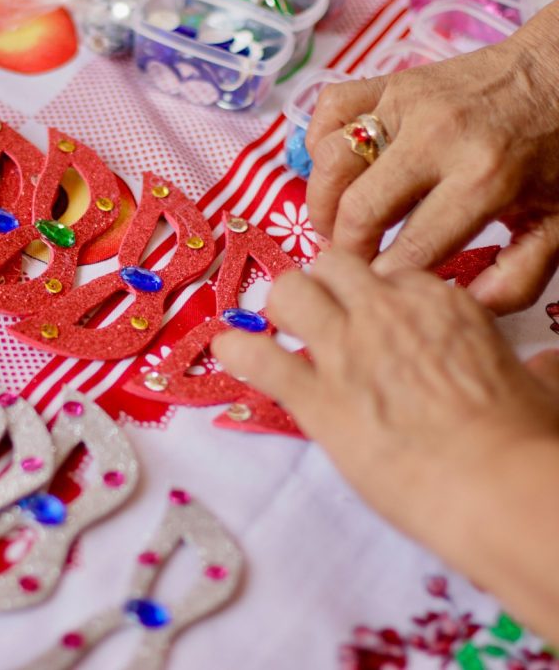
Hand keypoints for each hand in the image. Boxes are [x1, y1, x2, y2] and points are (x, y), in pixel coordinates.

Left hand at [211, 252, 558, 640]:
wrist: (494, 485)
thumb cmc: (523, 440)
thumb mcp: (536, 387)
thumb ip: (532, 367)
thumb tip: (546, 365)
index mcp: (439, 304)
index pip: (388, 273)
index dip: (369, 293)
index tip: (365, 311)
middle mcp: (385, 313)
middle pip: (330, 267)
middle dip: (318, 285)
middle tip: (315, 313)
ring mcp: (345, 351)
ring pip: (288, 293)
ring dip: (278, 308)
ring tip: (275, 327)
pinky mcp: (315, 398)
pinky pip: (257, 357)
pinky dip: (236, 352)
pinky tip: (225, 351)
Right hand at [305, 3, 558, 313]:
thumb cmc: (555, 150)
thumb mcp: (557, 222)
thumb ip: (519, 276)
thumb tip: (465, 305)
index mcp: (485, 180)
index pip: (411, 250)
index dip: (386, 281)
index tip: (379, 292)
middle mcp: (438, 138)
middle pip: (358, 210)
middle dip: (347, 250)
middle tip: (353, 262)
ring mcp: (407, 103)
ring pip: (331, 162)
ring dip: (324, 202)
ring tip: (339, 222)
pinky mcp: (389, 82)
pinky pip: (330, 111)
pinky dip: (322, 143)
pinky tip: (342, 171)